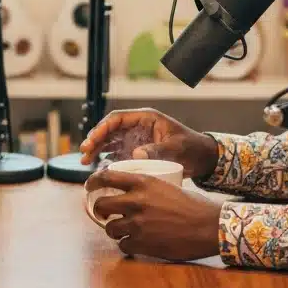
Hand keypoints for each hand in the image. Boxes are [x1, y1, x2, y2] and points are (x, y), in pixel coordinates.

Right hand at [79, 108, 219, 181]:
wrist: (203, 159)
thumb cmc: (192, 147)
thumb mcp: (177, 147)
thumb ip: (158, 150)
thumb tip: (137, 154)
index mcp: (146, 118)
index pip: (117, 119)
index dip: (102, 128)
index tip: (93, 140)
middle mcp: (137, 127)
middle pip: (110, 130)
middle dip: (95, 139)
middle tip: (84, 152)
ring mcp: (136, 140)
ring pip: (110, 141)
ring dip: (97, 149)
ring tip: (85, 161)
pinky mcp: (137, 152)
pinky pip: (117, 154)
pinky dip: (106, 159)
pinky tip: (99, 169)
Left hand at [85, 170, 220, 261]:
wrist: (208, 226)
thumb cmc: (192, 204)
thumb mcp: (166, 184)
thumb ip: (146, 188)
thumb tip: (130, 190)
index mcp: (142, 182)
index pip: (106, 177)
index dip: (93, 181)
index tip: (88, 186)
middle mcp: (136, 201)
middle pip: (102, 205)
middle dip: (99, 210)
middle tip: (102, 213)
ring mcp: (138, 224)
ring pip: (110, 228)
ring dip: (113, 229)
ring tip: (122, 229)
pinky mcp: (143, 244)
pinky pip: (123, 245)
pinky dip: (127, 244)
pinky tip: (135, 242)